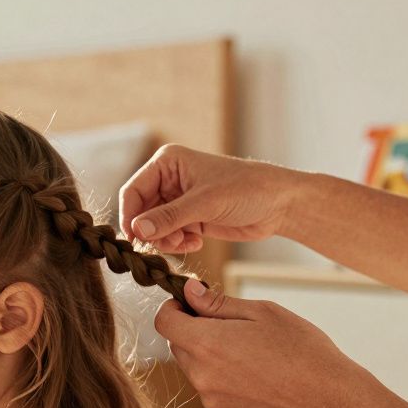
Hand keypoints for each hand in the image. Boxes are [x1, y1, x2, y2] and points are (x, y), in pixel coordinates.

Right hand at [119, 144, 305, 252]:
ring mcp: (178, 201)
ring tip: (186, 243)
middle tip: (167, 244)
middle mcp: (168, 180)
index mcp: (167, 163)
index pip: (133, 191)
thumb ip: (170, 217)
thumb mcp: (206, 202)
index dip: (130, 216)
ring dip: (165, 240)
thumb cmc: (246, 189)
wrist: (278, 204)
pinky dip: (177, 244)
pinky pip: (168, 236)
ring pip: (153, 228)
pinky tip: (196, 242)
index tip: (135, 239)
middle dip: (151, 232)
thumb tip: (138, 230)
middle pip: (140, 212)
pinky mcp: (188, 218)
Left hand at [154, 278, 375, 407]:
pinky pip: (209, 387)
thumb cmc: (301, 348)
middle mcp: (201, 374)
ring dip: (208, 354)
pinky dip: (220, 375)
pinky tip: (253, 372)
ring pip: (193, 367)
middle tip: (230, 324)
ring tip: (249, 350)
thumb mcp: (262, 312)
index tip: (192, 303)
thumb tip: (189, 291)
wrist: (329, 399)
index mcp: (207, 344)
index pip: (164, 322)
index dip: (173, 308)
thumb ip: (217, 303)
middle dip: (193, 330)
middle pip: (177, 345)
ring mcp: (209, 398)